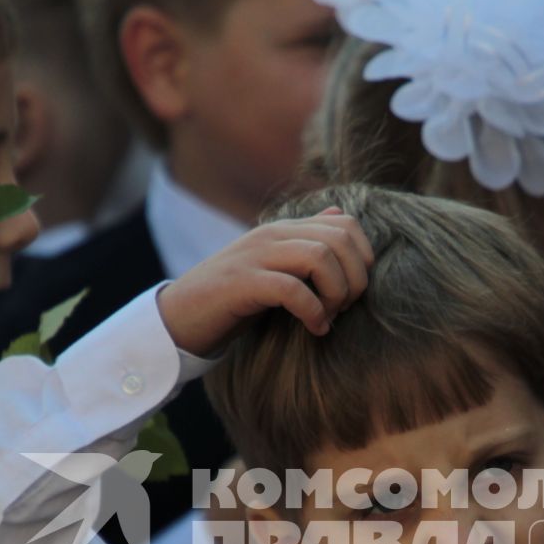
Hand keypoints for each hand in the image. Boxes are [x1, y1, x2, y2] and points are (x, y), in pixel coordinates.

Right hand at [157, 208, 374, 356]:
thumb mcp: (274, 265)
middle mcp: (272, 235)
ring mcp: (256, 256)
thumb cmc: (234, 299)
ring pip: (320, 257)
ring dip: (336, 293)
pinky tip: (315, 329)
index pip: (346, 224)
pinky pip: (292, 289)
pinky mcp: (242, 283)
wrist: (181, 317)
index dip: (363, 258)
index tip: (353, 291)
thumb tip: (338, 214)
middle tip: (344, 308)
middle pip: (339, 239)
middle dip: (355, 278)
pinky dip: (313, 311)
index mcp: (284, 230)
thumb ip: (305, 241)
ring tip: (329, 318)